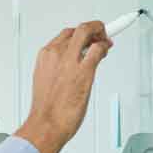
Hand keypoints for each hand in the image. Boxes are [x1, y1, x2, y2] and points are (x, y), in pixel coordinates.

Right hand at [15, 21, 111, 152]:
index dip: (80, 33)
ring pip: (88, 31)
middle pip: (78, 29)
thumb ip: (58, 69)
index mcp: (45, 57)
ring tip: (106, 42)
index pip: (65, 35)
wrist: (46, 123)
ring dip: (100, 34)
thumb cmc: (46, 109)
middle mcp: (56, 54)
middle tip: (102, 36)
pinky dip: (105, 47)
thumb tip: (73, 65)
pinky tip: (106, 52)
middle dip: (93, 29)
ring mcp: (70, 60)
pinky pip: (99, 49)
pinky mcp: (85, 70)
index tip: (88, 35)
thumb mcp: (46, 82)